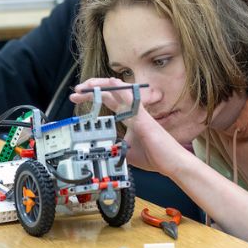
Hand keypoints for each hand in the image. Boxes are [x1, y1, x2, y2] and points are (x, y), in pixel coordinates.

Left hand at [69, 78, 190, 176]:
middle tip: (76, 92)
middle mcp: (133, 111)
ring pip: (119, 91)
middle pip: (110, 92)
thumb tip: (103, 147)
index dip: (93, 96)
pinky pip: (132, 100)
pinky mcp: (144, 118)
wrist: (171, 163)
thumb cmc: (155, 157)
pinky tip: (112, 83)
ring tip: (86, 86)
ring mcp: (138, 113)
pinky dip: (121, 91)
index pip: (109, 100)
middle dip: (91, 89)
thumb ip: (114, 145)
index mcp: (129, 117)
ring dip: (101, 86)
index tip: (78, 98)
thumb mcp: (126, 151)